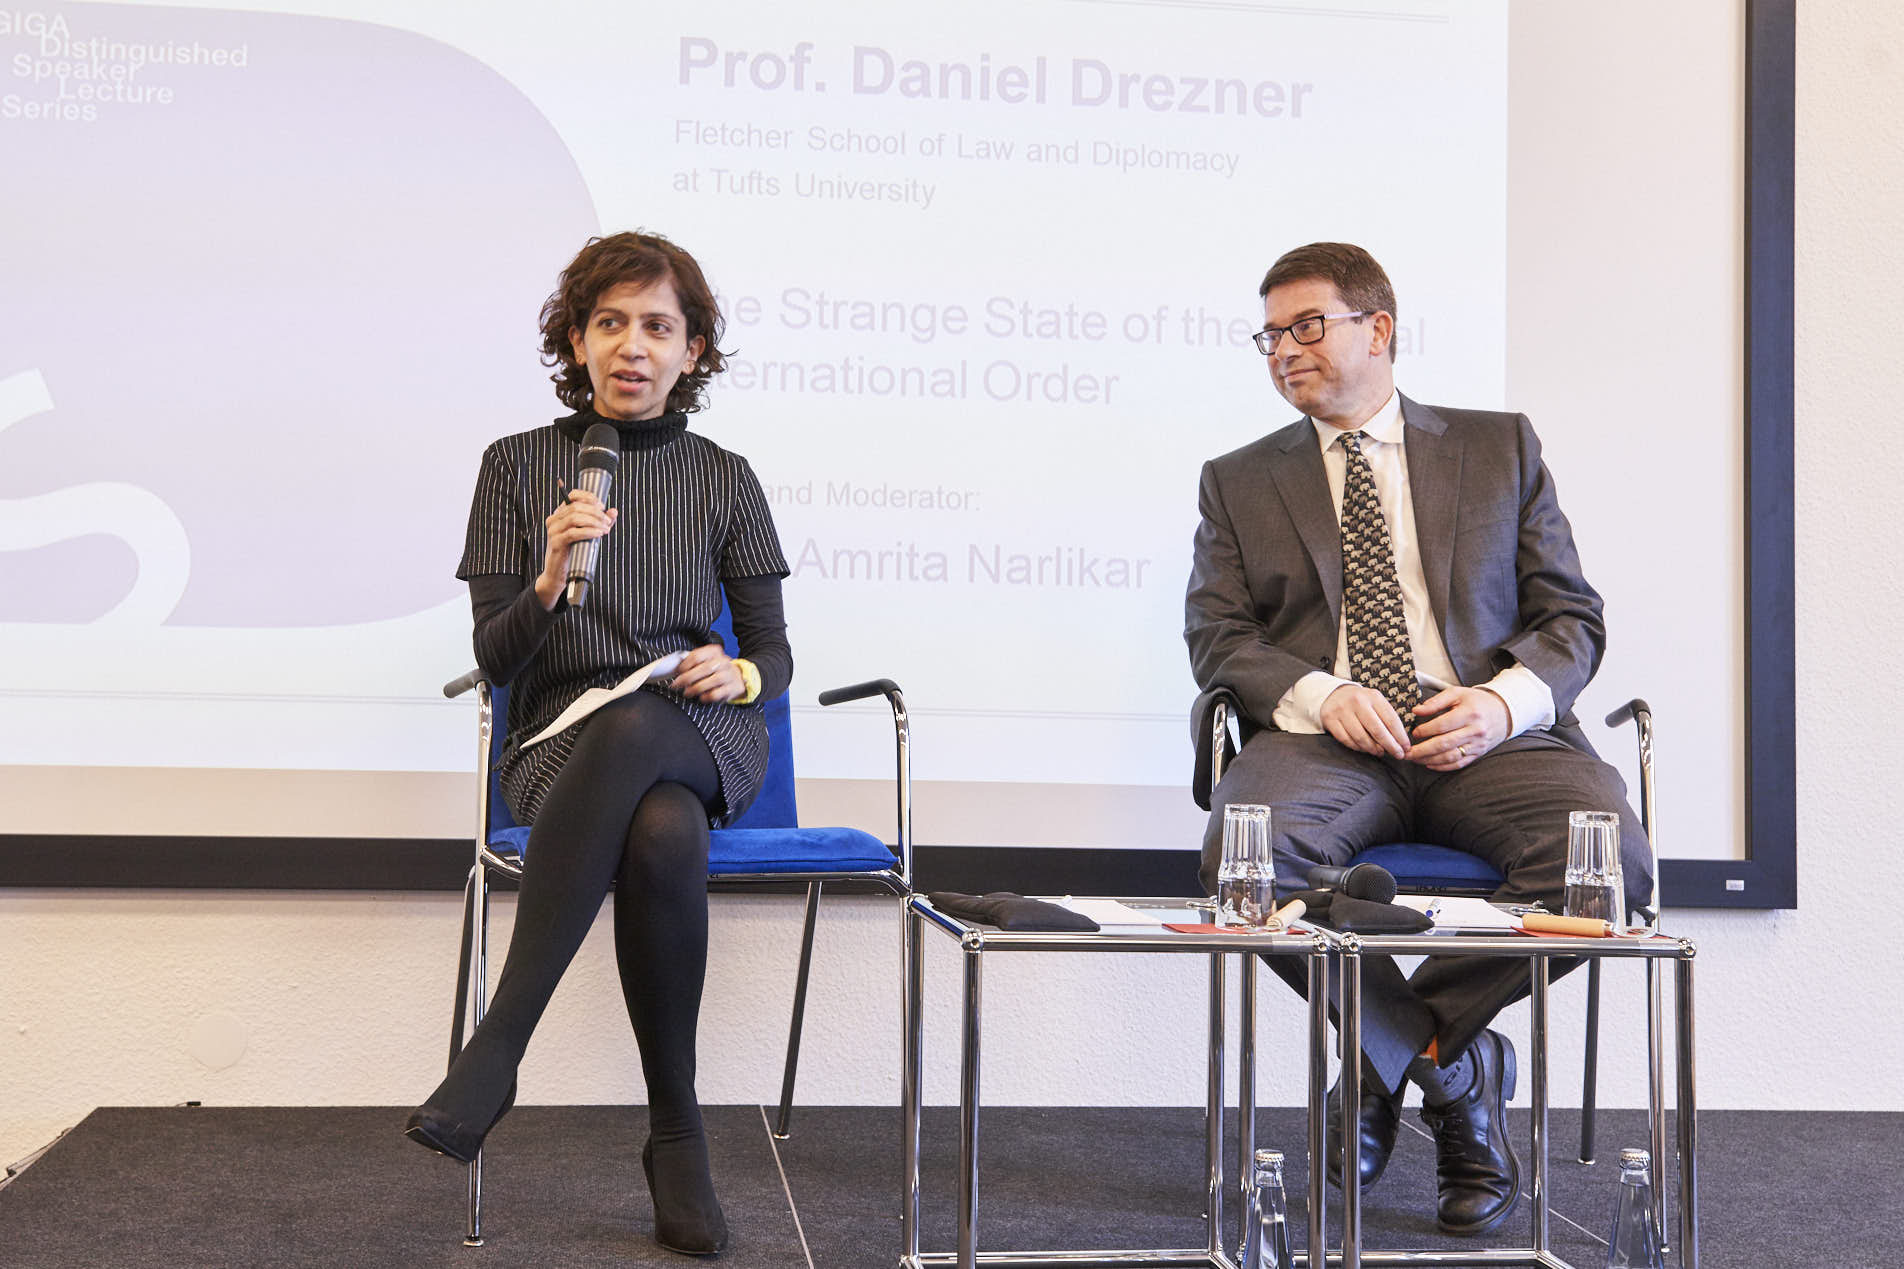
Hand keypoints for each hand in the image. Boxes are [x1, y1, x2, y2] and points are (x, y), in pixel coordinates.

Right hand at [535, 489, 616, 609]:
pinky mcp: (556, 542)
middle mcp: (554, 519)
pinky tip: (599, 534)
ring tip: (605, 529)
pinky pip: (573, 533)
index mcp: (561, 513)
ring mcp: (553, 530)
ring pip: (575, 518)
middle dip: (596, 512)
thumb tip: (614, 511)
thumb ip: (600, 522)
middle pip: (576, 507)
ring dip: (594, 521)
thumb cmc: (575, 551)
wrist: (559, 572)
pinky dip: (588, 532)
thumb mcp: (588, 533)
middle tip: (608, 521)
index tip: (602, 506)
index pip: (573, 496)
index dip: (589, 497)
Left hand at [671, 644, 745, 702]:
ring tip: (687, 692)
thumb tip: (675, 669)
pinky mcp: (732, 688)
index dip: (685, 665)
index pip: (697, 656)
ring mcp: (729, 675)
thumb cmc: (716, 669)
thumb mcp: (706, 661)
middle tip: (677, 684)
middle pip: (704, 668)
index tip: (677, 672)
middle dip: (687, 678)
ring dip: (696, 688)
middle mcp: (723, 661)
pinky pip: (717, 693)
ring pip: (712, 681)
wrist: (737, 677)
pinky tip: (701, 697)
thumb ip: (692, 662)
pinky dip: (706, 697)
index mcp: (714, 651)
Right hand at [1319, 684, 1410, 758]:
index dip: (1400, 737)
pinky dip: (1357, 748)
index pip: (1391, 720)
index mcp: (1373, 696)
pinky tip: (1364, 749)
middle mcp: (1357, 702)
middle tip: (1398, 755)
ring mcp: (1342, 711)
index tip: (1406, 747)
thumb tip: (1399, 742)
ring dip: (1373, 749)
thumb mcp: (1376, 702)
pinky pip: (1346, 740)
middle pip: (1377, 730)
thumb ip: (1387, 718)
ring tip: (1380, 752)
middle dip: (1390, 746)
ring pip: (1360, 738)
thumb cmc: (1361, 702)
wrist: (1333, 694)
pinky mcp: (1330, 720)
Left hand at [1406, 686, 1510, 770]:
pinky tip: (1429, 764)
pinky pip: (1459, 763)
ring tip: (1414, 759)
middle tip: (1406, 753)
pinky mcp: (1478, 753)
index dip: (1426, 731)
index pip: (1443, 725)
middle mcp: (1475, 731)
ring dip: (1430, 760)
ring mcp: (1477, 744)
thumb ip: (1436, 701)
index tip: (1414, 733)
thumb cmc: (1476, 702)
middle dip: (1422, 750)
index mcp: (1470, 713)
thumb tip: (1416, 710)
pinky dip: (1443, 766)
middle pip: (1444, 744)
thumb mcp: (1457, 693)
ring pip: (1450, 756)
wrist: (1502, 713)